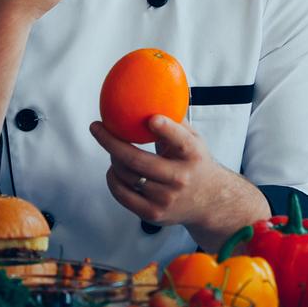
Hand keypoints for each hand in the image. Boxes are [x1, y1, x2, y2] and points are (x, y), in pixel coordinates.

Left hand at [89, 116, 269, 249]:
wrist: (211, 202)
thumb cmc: (196, 162)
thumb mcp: (194, 140)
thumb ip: (174, 121)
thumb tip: (151, 91)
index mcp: (193, 154)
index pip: (180, 140)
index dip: (166, 129)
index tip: (151, 119)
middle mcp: (181, 178)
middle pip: (138, 161)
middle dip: (111, 142)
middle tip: (96, 127)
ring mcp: (166, 199)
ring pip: (126, 176)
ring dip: (113, 159)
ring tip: (112, 148)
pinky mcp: (153, 214)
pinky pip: (122, 195)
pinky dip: (113, 179)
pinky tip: (113, 169)